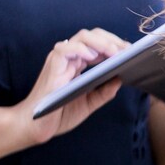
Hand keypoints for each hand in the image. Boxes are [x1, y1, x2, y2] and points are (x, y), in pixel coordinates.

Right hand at [12, 28, 128, 146]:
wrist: (34, 128)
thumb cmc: (57, 115)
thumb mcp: (89, 104)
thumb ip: (104, 92)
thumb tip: (120, 79)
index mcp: (78, 64)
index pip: (98, 43)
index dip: (115, 44)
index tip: (130, 51)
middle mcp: (69, 58)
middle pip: (92, 35)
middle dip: (112, 39)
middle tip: (126, 50)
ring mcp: (60, 61)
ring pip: (81, 37)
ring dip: (101, 42)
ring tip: (114, 53)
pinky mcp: (52, 67)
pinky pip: (65, 49)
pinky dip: (80, 49)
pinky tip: (92, 57)